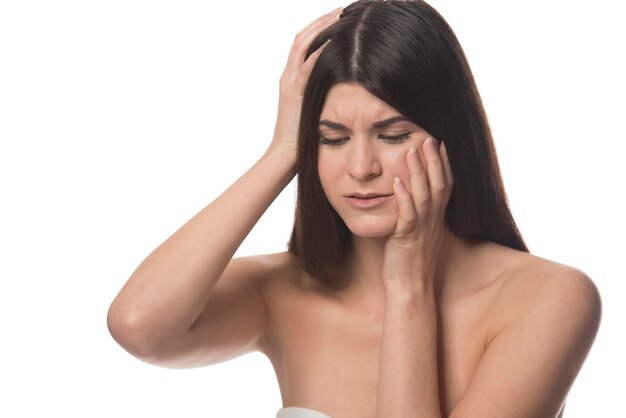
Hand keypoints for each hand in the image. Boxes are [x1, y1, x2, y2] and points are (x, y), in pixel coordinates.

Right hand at [268, 7, 341, 158]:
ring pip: (303, 45)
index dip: (319, 28)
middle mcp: (288, 75)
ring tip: (339, 16)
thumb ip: (321, 94)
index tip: (338, 17)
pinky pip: (307, 65)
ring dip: (321, 28)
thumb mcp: (312, 108)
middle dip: (322, 21)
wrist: (285, 153)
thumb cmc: (302, 137)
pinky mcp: (294, 91)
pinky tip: (334, 38)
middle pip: (302, 38)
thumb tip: (340, 87)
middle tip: (342, 9)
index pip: (304, 44)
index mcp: (291, 78)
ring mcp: (289, 82)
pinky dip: (320, 50)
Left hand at [382, 137, 453, 290]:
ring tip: (412, 150)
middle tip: (429, 138)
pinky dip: (404, 197)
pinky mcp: (408, 239)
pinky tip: (397, 181)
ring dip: (419, 172)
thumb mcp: (417, 235)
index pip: (446, 187)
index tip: (442, 144)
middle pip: (439, 185)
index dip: (445, 165)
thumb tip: (409, 201)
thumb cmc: (410, 262)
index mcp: (436, 219)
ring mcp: (422, 230)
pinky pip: (408, 215)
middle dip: (435, 161)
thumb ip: (417, 217)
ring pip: (425, 196)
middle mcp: (433, 222)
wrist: (411, 288)